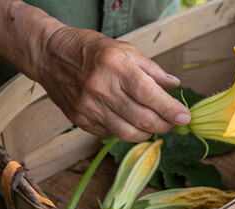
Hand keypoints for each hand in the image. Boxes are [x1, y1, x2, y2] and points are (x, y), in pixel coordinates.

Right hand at [37, 27, 190, 141]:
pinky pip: (111, 134)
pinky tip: (131, 122)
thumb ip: (152, 69)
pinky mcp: (81, 120)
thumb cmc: (91, 49)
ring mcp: (88, 107)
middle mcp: (101, 88)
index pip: (149, 94)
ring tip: (156, 125)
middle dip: (165, 125)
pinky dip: (127, 131)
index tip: (185, 117)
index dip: (170, 109)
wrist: (50, 56)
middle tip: (174, 123)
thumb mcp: (125, 49)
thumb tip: (174, 85)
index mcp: (115, 66)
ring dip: (148, 133)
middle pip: (142, 118)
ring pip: (127, 133)